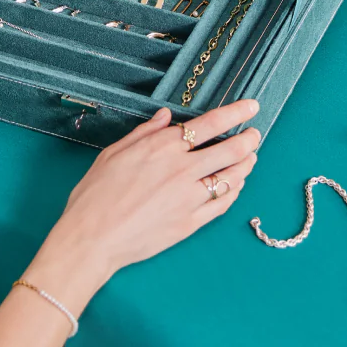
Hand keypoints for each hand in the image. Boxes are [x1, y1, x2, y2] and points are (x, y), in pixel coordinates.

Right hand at [24, 102, 261, 310]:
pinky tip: (236, 185)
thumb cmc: (95, 196)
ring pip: (231, 177)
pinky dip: (234, 191)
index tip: (251, 107)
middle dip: (248, 139)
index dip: (235, 114)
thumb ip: (144, 133)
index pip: (209, 124)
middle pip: (229, 150)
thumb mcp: (113, 154)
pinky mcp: (190, 223)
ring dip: (246, 165)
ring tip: (251, 158)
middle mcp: (181, 170)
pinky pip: (222, 204)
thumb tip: (166, 117)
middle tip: (255, 134)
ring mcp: (189, 198)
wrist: (91, 239)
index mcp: (161, 148)